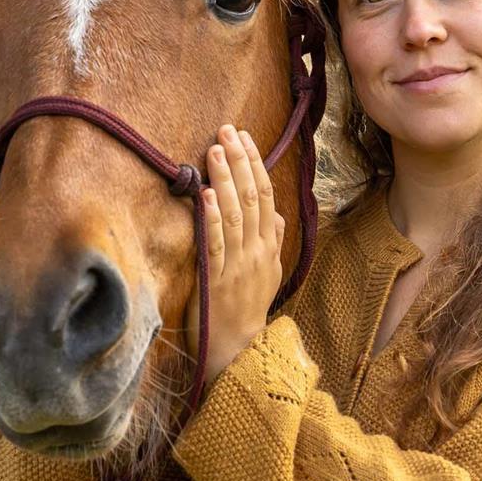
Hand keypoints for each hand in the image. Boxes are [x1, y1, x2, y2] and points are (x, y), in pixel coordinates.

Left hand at [185, 124, 284, 388]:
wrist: (236, 348)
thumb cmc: (248, 308)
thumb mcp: (269, 273)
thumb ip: (273, 241)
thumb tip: (276, 214)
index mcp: (268, 247)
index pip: (265, 195)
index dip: (256, 164)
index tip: (244, 137)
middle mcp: (256, 251)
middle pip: (251, 197)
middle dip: (239, 161)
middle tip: (227, 131)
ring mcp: (238, 265)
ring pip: (234, 214)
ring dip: (225, 179)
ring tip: (215, 150)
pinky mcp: (217, 279)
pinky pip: (215, 243)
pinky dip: (212, 217)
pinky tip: (205, 194)